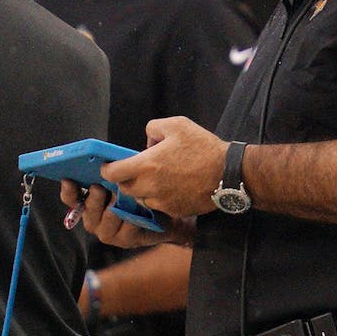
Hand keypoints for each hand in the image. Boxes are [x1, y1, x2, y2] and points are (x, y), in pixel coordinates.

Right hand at [59, 180, 192, 247]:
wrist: (167, 214)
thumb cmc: (142, 192)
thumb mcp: (126, 179)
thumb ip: (113, 173)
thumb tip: (106, 161)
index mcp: (91, 200)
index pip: (71, 198)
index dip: (68, 190)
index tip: (68, 179)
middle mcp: (95, 218)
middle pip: (86, 210)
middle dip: (93, 199)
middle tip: (98, 187)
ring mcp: (108, 231)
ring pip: (104, 222)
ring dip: (112, 210)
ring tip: (120, 198)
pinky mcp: (124, 241)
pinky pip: (124, 232)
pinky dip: (130, 222)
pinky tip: (137, 214)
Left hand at [97, 116, 227, 217]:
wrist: (229, 174)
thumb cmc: (203, 147)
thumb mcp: (177, 125)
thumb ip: (154, 129)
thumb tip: (148, 142)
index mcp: (147, 165)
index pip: (113, 173)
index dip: (108, 169)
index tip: (109, 166)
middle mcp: (150, 187)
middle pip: (124, 188)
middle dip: (125, 179)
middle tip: (134, 170)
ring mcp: (162, 202)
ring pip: (141, 198)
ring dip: (142, 190)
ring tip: (156, 179)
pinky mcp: (174, 210)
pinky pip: (158, 206)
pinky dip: (159, 198)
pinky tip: (171, 187)